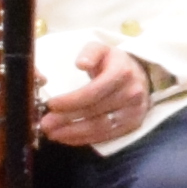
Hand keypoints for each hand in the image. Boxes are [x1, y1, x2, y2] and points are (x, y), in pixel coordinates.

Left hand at [34, 43, 152, 146]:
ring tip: (52, 133)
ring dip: (73, 132)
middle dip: (66, 119)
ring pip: (99, 127)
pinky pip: (105, 136)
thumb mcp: (102, 49)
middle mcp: (131, 94)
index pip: (94, 92)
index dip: (71, 101)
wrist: (141, 75)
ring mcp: (133, 112)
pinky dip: (84, 138)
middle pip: (94, 111)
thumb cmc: (115, 63)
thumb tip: (81, 63)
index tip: (51, 104)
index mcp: (122, 73)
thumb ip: (90, 53)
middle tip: (45, 123)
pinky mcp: (132, 125)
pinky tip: (67, 137)